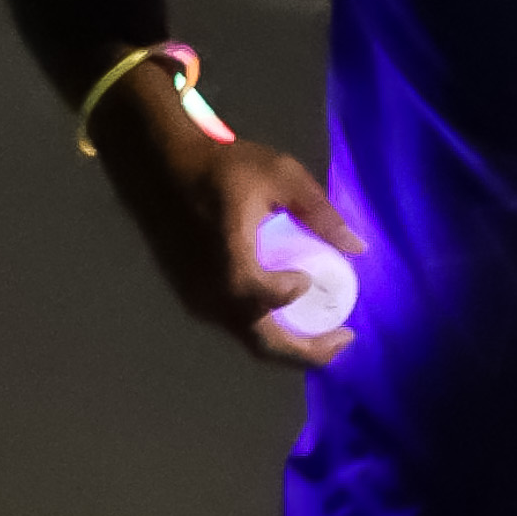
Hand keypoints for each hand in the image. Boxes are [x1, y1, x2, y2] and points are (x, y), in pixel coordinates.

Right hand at [91, 64, 363, 364]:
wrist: (159, 164)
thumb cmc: (221, 166)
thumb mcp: (280, 176)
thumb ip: (319, 213)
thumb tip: (358, 247)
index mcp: (233, 265)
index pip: (273, 299)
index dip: (298, 292)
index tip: (310, 276)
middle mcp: (213, 294)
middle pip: (265, 344)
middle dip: (308, 351)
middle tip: (344, 340)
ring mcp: (198, 300)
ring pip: (248, 339)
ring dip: (287, 343)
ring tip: (321, 330)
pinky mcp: (190, 296)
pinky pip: (233, 324)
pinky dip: (265, 327)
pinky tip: (284, 311)